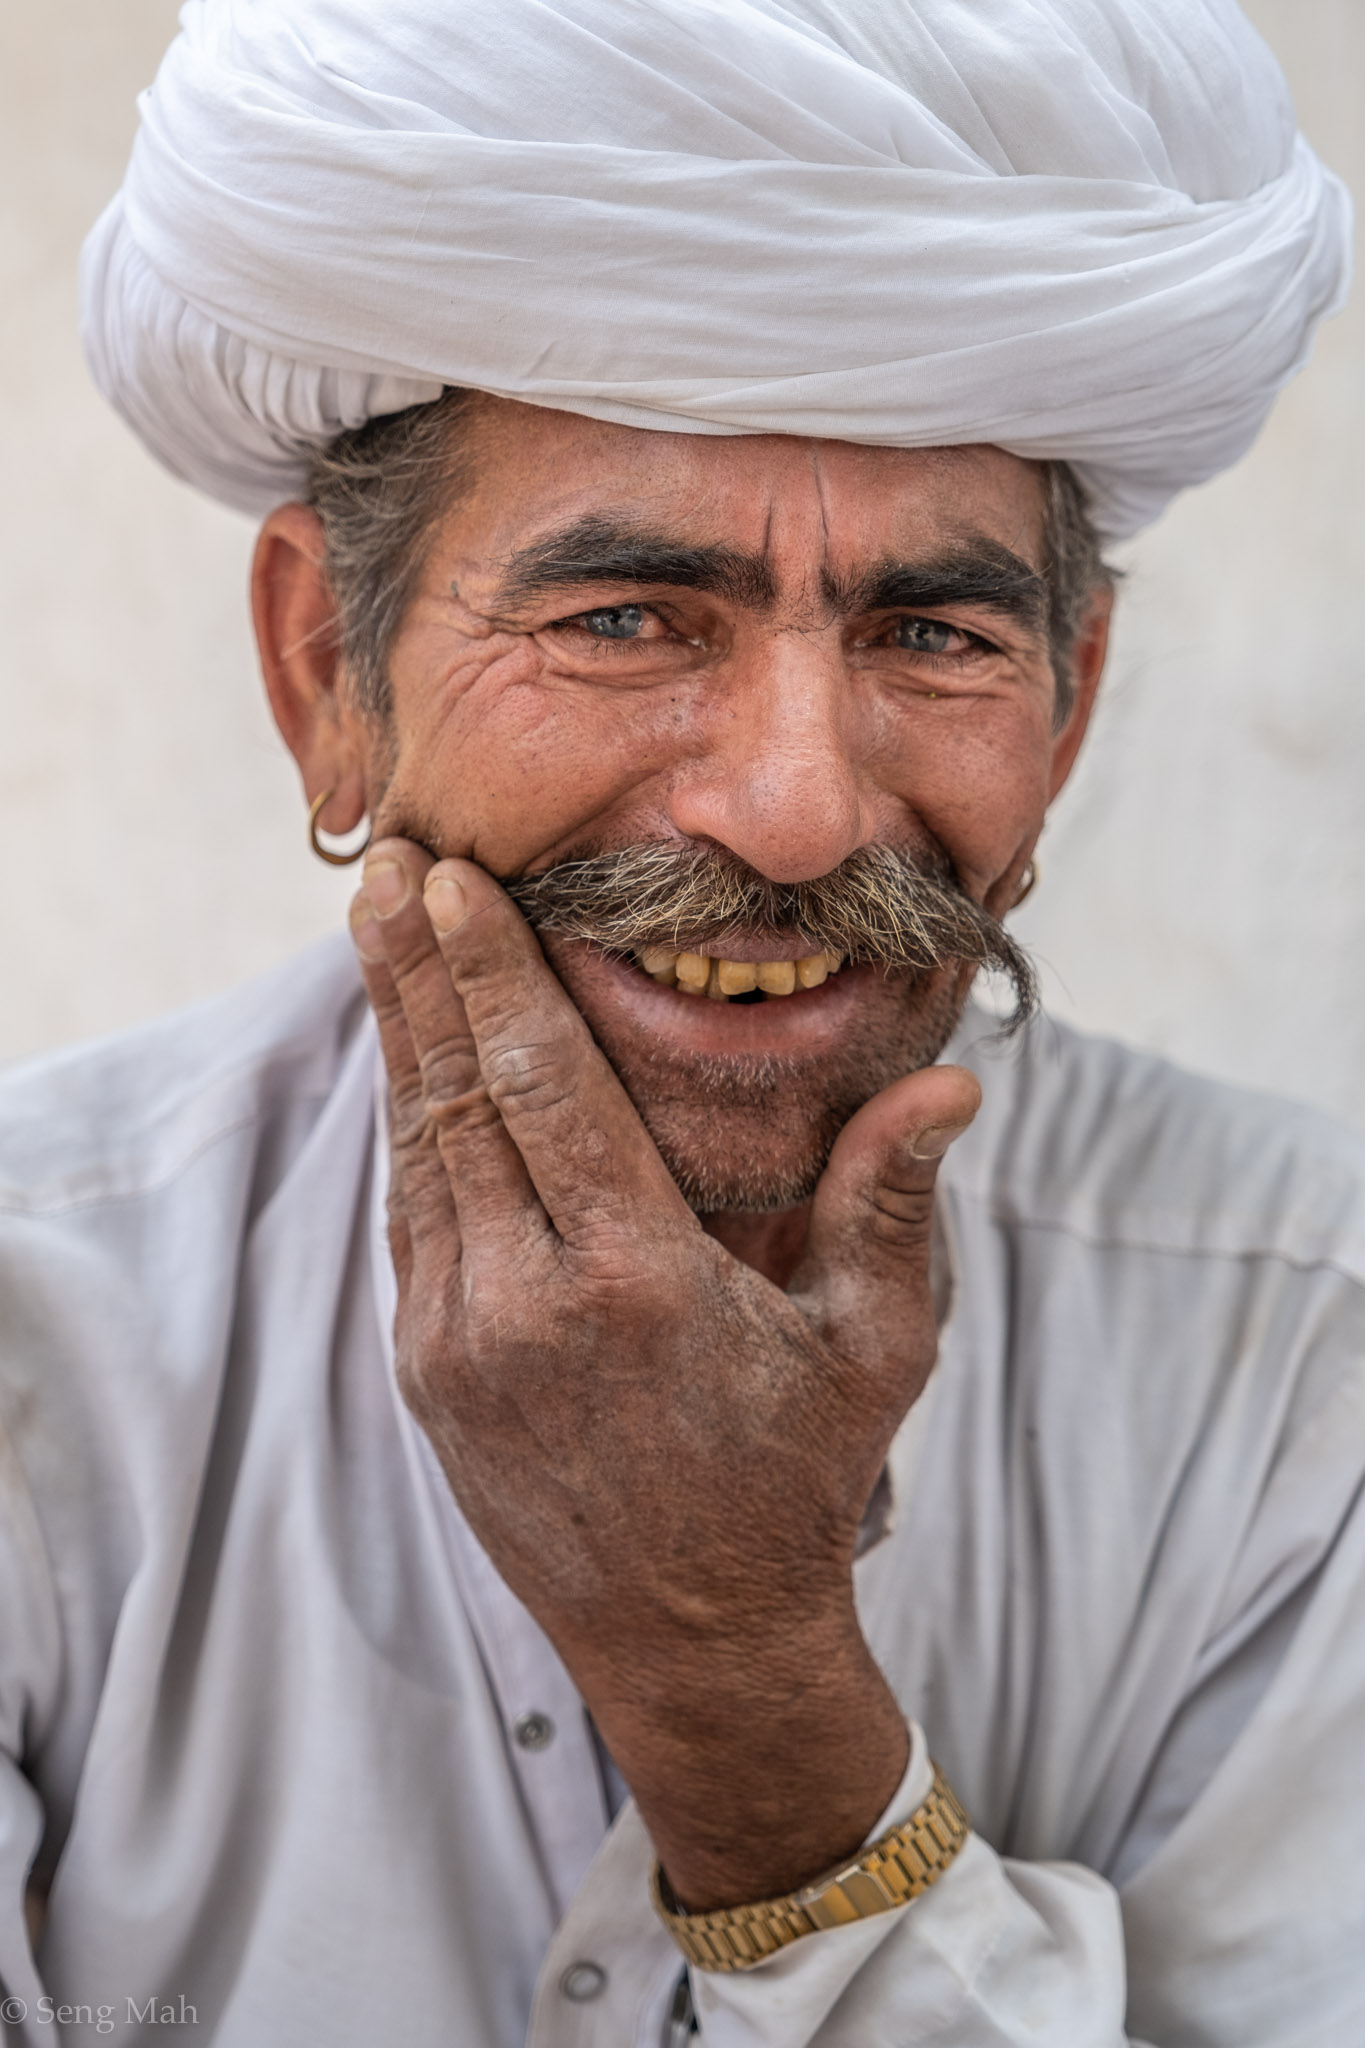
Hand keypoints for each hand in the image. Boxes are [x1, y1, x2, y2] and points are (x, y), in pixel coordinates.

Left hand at [351, 837, 979, 1907]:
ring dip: (398, 1033)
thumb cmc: (796, 1481)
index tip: (456, 883)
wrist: (693, 1638)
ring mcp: (459, 1343)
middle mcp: (527, 1305)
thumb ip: (890, 1203)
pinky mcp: (425, 1372)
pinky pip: (409, 1218)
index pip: (544, 1085)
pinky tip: (407, 1058)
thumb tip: (951, 1083)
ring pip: (416, 1150)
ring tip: (381, 931)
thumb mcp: (871, 1346)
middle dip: (418, 970)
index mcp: (636, 1280)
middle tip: (393, 864)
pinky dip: (407, 1124)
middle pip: (456, 1095)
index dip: (494, 973)